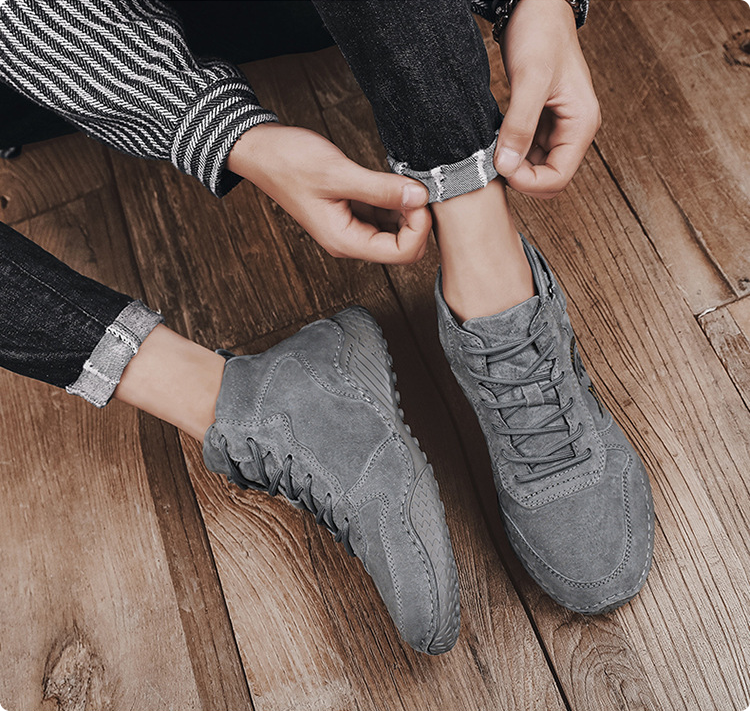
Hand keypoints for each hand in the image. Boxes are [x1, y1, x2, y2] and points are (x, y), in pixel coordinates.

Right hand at [228, 123, 431, 263]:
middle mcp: (350, 240)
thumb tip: (419, 196)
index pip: (402, 253)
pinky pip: (385, 215)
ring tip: (404, 181)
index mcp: (345, 241)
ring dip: (408, 210)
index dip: (419, 227)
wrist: (261, 151)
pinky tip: (393, 180)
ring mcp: (352, 227)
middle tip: (416, 186)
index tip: (418, 195)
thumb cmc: (288, 162)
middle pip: (404, 248)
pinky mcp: (353, 212)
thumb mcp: (337, 173)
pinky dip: (396, 201)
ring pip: (397, 231)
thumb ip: (380, 188)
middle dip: (418, 221)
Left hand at [493, 0, 600, 198]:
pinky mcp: (541, 123)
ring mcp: (557, 129)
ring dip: (513, 165)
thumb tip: (507, 167)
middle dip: (520, 177)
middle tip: (493, 159)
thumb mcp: (530, 79)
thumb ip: (520, 125)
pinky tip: (494, 138)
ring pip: (534, 168)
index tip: (501, 167)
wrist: (535, 6)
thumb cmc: (540, 34)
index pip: (558, 179)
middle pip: (547, 179)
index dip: (529, 182)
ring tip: (492, 146)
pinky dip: (509, 151)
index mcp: (581, 125)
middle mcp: (573, 131)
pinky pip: (525, 151)